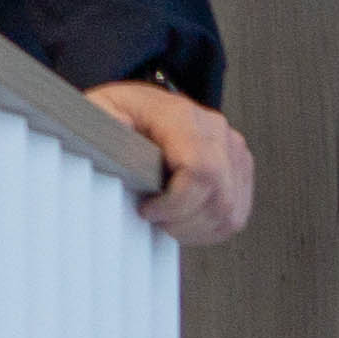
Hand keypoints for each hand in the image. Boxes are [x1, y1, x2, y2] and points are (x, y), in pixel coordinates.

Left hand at [89, 82, 253, 247]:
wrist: (141, 108)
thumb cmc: (122, 113)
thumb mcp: (100, 110)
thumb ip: (105, 123)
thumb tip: (116, 130)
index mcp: (183, 116)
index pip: (200, 170)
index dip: (176, 202)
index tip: (146, 210)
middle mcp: (216, 131)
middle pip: (217, 195)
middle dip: (182, 220)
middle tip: (153, 220)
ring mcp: (232, 151)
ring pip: (228, 210)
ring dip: (194, 228)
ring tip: (164, 222)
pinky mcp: (238, 171)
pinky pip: (234, 214)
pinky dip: (208, 228)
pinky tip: (181, 222)